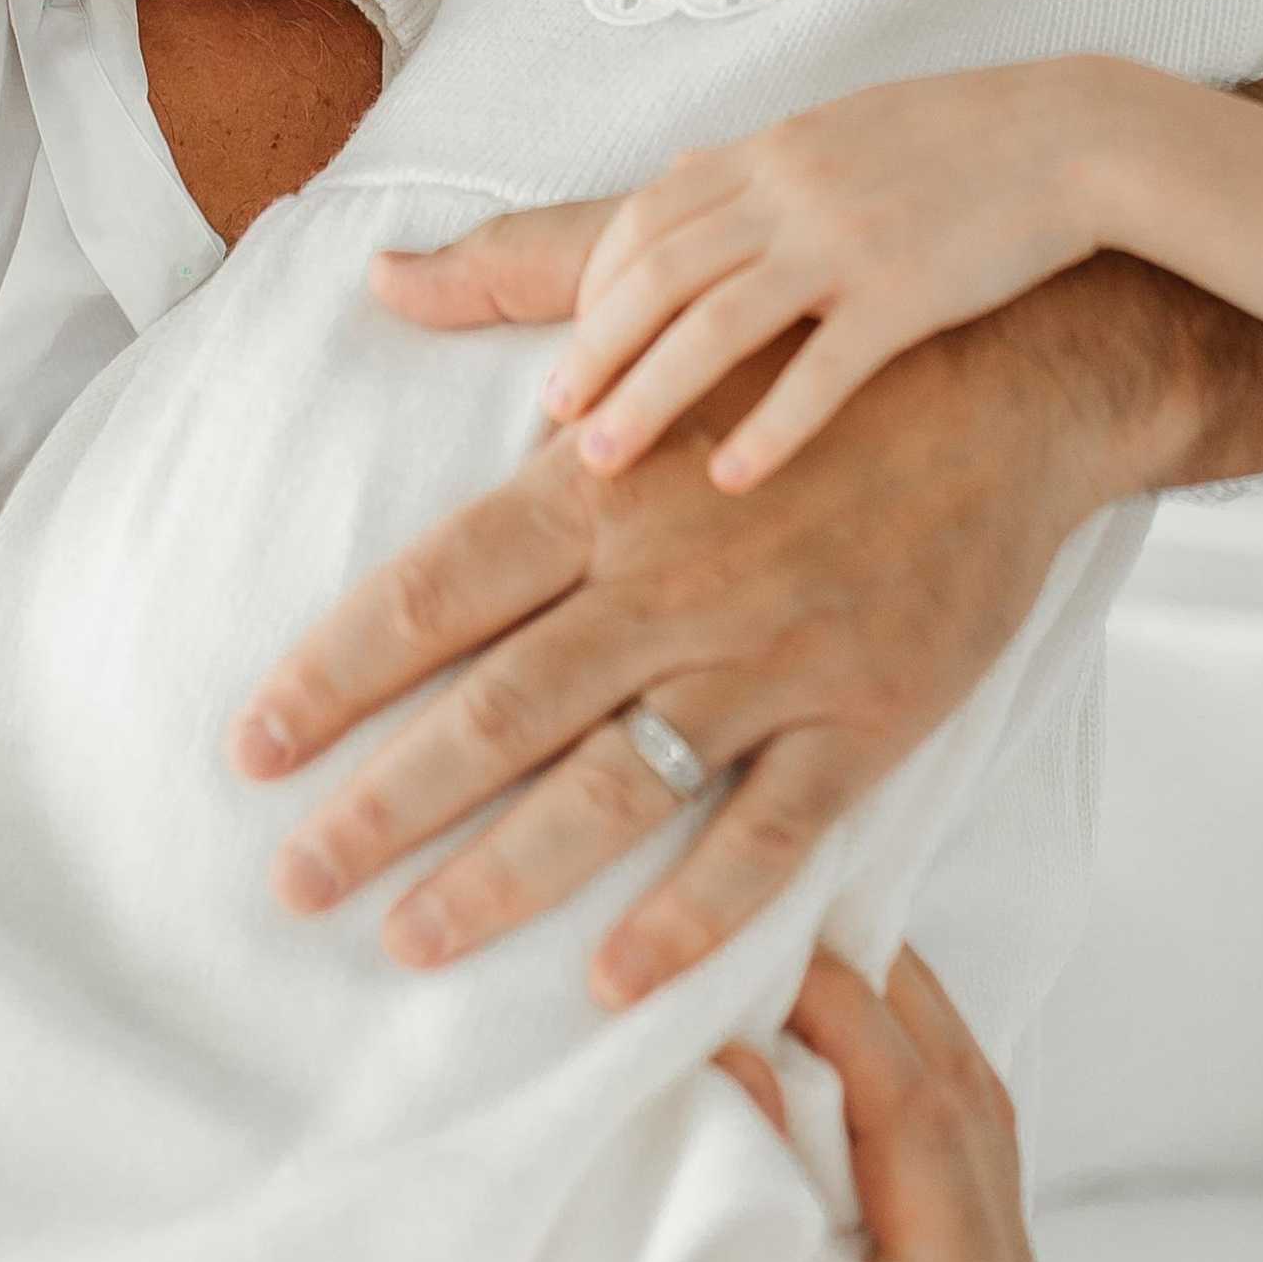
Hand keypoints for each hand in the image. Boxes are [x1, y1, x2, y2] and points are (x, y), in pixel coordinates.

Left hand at [234, 83, 1262, 1004]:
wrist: (1013, 378)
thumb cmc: (815, 342)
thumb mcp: (660, 283)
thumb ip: (513, 282)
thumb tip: (380, 279)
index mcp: (601, 486)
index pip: (432, 595)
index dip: (333, 677)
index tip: (249, 748)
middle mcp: (666, 584)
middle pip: (494, 714)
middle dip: (379, 808)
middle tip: (291, 884)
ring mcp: (767, 662)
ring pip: (610, 791)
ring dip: (500, 877)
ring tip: (409, 943)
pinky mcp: (862, 721)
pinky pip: (764, 837)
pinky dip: (689, 916)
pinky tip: (611, 982)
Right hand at [464, 947, 1054, 1261]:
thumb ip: (726, 1226)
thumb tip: (729, 1056)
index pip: (931, 1124)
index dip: (857, 1018)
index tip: (780, 938)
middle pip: (964, 1099)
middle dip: (886, 991)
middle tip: (804, 886)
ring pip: (957, 1112)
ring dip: (886, 1019)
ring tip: (807, 923)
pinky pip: (924, 1147)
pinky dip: (875, 1071)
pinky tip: (809, 1013)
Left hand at [543, 59, 1125, 492]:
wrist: (1077, 138)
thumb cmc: (961, 139)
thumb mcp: (840, 127)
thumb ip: (753, 163)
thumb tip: (676, 170)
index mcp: (770, 152)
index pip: (645, 220)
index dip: (596, 290)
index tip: (571, 349)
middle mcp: (790, 192)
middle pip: (656, 276)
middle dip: (593, 351)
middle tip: (554, 416)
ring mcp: (846, 242)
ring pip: (713, 326)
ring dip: (645, 396)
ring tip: (599, 462)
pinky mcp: (907, 294)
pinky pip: (821, 370)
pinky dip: (767, 427)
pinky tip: (729, 478)